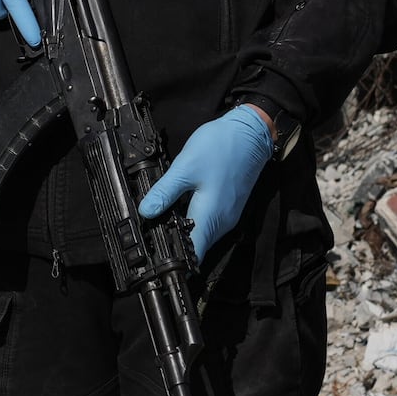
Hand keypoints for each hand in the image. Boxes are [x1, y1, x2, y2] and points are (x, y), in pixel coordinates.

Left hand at [139, 104, 276, 264]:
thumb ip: (164, 192)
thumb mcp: (185, 168)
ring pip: (202, 234)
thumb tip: (146, 212)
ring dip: (184, 232)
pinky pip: (208, 222)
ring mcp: (227, 215)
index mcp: (211, 217)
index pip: (194, 255)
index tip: (158, 261)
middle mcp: (222, 222)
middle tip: (150, 237)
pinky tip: (179, 209)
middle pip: (197, 246)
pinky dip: (194, 221)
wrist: (250, 133)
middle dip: (175, 245)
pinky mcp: (228, 207)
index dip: (176, 262)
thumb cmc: (221, 147)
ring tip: (161, 222)